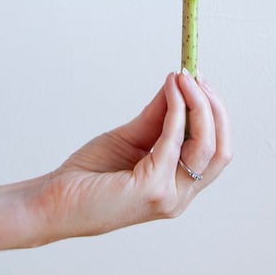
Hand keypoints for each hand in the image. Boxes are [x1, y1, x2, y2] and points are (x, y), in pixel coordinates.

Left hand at [20, 70, 231, 243]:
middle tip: (196, 75)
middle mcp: (179, 196)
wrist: (54, 200)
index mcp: (177, 187)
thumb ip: (158, 115)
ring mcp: (169, 196)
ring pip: (207, 145)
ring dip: (199, 103)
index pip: (217, 151)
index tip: (200, 80)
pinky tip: (170, 91)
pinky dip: (177, 109)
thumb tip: (178, 82)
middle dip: (214, 106)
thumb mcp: (131, 137)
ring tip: (184, 77)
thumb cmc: (89, 175)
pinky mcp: (152, 189)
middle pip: (221, 148)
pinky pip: (175, 140)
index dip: (215, 112)